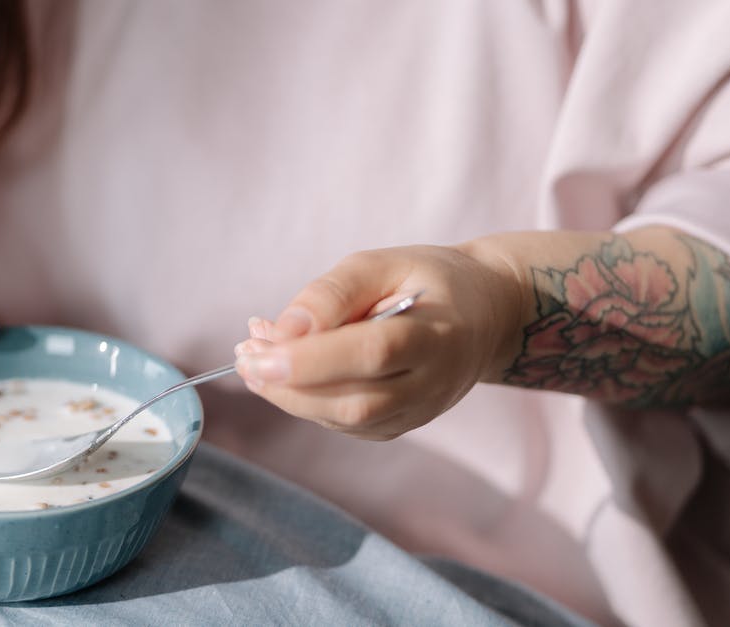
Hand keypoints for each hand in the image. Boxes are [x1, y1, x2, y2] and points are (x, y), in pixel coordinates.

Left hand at [234, 245, 522, 439]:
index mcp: (436, 334)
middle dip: (290, 384)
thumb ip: (334, 292)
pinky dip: (306, 403)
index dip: (312, 359)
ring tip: (252, 359)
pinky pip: (345, 424)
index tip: (258, 349)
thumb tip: (284, 330)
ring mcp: (418, 412)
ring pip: (346, 419)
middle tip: (243, 354)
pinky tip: (281, 373)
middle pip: (355, 400)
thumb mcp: (384, 263)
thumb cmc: (429, 280)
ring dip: (289, 395)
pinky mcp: (400, 426)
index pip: (371, 353)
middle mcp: (432, 384)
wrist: (486, 315)